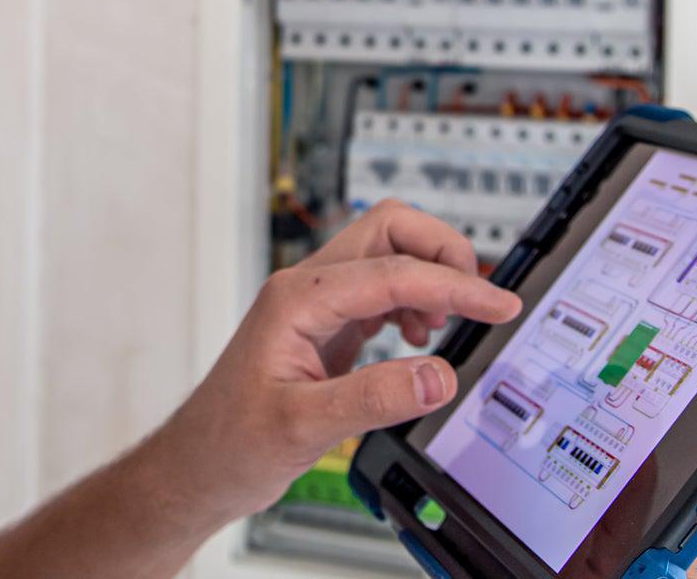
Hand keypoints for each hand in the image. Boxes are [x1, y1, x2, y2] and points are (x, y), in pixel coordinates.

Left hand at [147, 200, 522, 529]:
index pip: (393, 271)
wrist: (199, 465)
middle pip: (390, 230)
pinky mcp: (326, 327)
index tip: (498, 305)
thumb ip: (373, 398)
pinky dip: (413, 303)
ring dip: (429, 278)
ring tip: (445, 328)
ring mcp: (317, 305)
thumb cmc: (230, 443)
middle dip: (442, 252)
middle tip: (477, 301)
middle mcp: (307, 288)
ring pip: (388, 254)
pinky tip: (419, 339)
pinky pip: (381, 291)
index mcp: (298, 298)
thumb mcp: (304, 427)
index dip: (454, 285)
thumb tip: (438, 376)